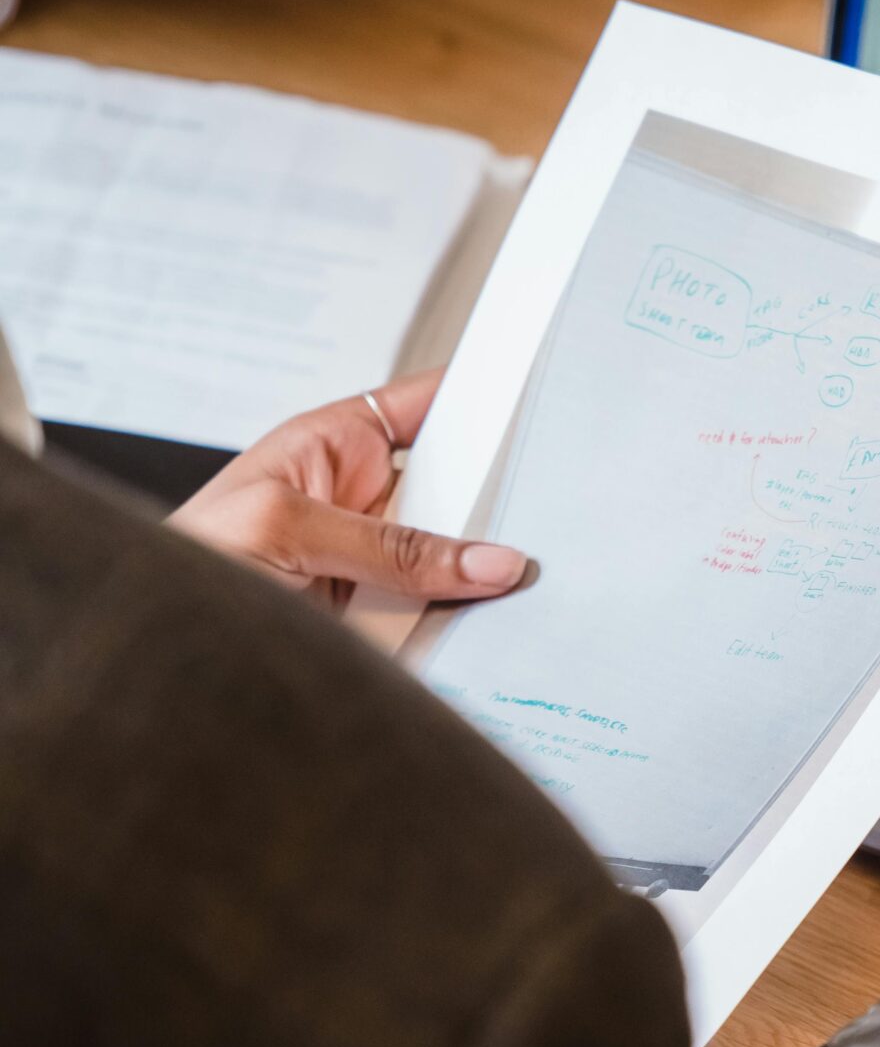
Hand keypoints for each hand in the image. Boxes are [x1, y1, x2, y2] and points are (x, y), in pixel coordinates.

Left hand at [168, 373, 533, 610]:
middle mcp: (364, 502)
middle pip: (460, 489)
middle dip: (504, 496)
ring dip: (493, 569)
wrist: (154, 654)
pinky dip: (475, 622)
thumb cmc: (188, 564)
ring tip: (543, 571)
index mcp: (335, 446)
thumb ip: (391, 546)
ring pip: (461, 560)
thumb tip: (489, 559)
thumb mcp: (286, 530)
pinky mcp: (384, 625)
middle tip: (558, 504)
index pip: (427, 405)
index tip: (543, 393)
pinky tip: (510, 621)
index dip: (482, 396)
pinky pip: (446, 617)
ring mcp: (378, 566)